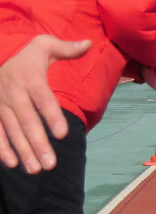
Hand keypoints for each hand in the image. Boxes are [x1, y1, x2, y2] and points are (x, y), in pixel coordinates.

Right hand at [0, 35, 91, 172]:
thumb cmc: (25, 54)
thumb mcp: (43, 45)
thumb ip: (66, 47)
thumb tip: (88, 43)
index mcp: (29, 78)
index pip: (43, 99)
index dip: (52, 116)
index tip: (63, 134)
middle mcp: (12, 93)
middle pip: (27, 121)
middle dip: (38, 143)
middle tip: (51, 165)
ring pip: (11, 131)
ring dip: (23, 151)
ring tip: (36, 170)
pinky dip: (2, 149)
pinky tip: (13, 164)